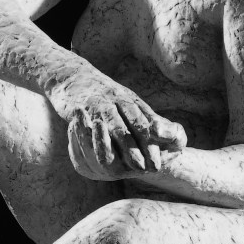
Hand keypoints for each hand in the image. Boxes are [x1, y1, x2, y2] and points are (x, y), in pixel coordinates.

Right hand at [47, 69, 186, 179]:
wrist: (72, 76)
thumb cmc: (103, 96)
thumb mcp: (127, 103)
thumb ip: (148, 119)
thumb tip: (171, 136)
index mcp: (131, 101)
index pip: (148, 120)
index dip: (159, 138)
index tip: (169, 155)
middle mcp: (118, 100)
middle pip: (135, 123)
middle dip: (146, 147)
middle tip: (154, 167)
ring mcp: (100, 103)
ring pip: (116, 127)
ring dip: (126, 148)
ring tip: (134, 168)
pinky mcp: (82, 107)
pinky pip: (92, 127)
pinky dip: (100, 144)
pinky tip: (104, 158)